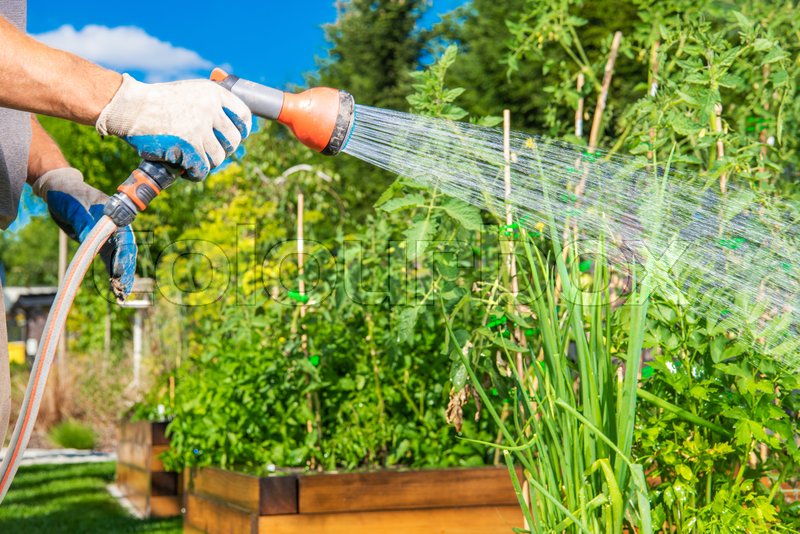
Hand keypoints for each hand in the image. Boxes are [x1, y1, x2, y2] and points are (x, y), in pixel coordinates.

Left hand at [32, 168, 136, 301]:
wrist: (59, 191)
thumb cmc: (69, 196)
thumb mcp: (77, 210)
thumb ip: (87, 226)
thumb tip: (94, 244)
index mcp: (115, 217)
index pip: (123, 238)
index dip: (123, 256)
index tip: (119, 272)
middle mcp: (116, 227)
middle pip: (126, 251)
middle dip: (126, 270)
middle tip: (124, 288)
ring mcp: (108, 235)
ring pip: (119, 258)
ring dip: (121, 275)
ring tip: (122, 292)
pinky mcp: (99, 242)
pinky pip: (108, 259)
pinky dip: (111, 271)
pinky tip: (114, 286)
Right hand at [95, 74, 251, 180]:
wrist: (131, 107)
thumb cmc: (158, 102)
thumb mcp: (190, 93)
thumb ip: (211, 105)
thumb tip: (233, 127)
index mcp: (213, 93)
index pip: (243, 116)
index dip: (241, 130)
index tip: (234, 138)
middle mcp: (210, 109)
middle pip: (234, 140)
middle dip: (224, 150)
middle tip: (208, 153)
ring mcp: (200, 128)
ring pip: (219, 157)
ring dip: (207, 163)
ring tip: (193, 160)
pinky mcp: (188, 146)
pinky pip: (202, 169)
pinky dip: (195, 173)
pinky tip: (186, 170)